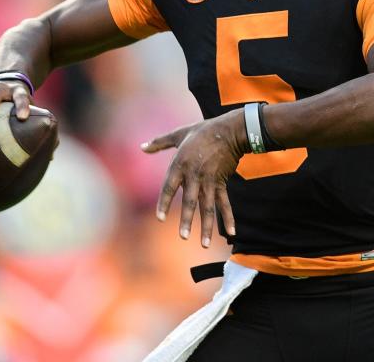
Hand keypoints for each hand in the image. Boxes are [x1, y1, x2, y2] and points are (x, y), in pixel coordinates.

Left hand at [141, 110, 246, 246]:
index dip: (164, 203)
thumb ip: (159, 142)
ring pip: (207, 207)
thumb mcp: (179, 134)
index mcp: (181, 164)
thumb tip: (142, 147)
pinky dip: (228, 217)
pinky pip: (224, 203)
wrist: (230, 130)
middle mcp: (195, 175)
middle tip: (182, 237)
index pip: (170, 187)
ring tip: (202, 244)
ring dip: (206, 226)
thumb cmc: (202, 131)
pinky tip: (231, 232)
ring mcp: (210, 181)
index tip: (159, 219)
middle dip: (186, 219)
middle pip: (190, 201)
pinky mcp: (222, 183)